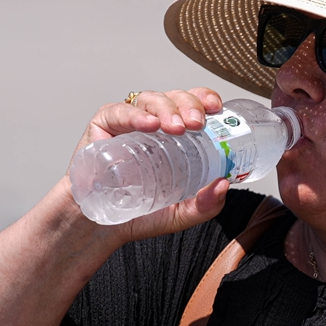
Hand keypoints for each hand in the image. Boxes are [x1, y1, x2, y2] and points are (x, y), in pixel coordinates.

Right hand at [69, 87, 229, 242]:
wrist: (100, 227)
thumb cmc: (138, 214)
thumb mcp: (180, 214)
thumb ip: (205, 205)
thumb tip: (225, 184)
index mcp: (176, 136)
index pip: (193, 106)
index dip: (205, 99)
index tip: (216, 109)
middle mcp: (154, 124)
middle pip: (176, 98)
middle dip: (190, 105)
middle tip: (197, 124)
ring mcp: (128, 122)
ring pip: (151, 99)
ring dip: (167, 109)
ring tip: (176, 127)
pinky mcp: (104, 125)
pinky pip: (120, 112)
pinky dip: (136, 115)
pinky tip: (148, 124)